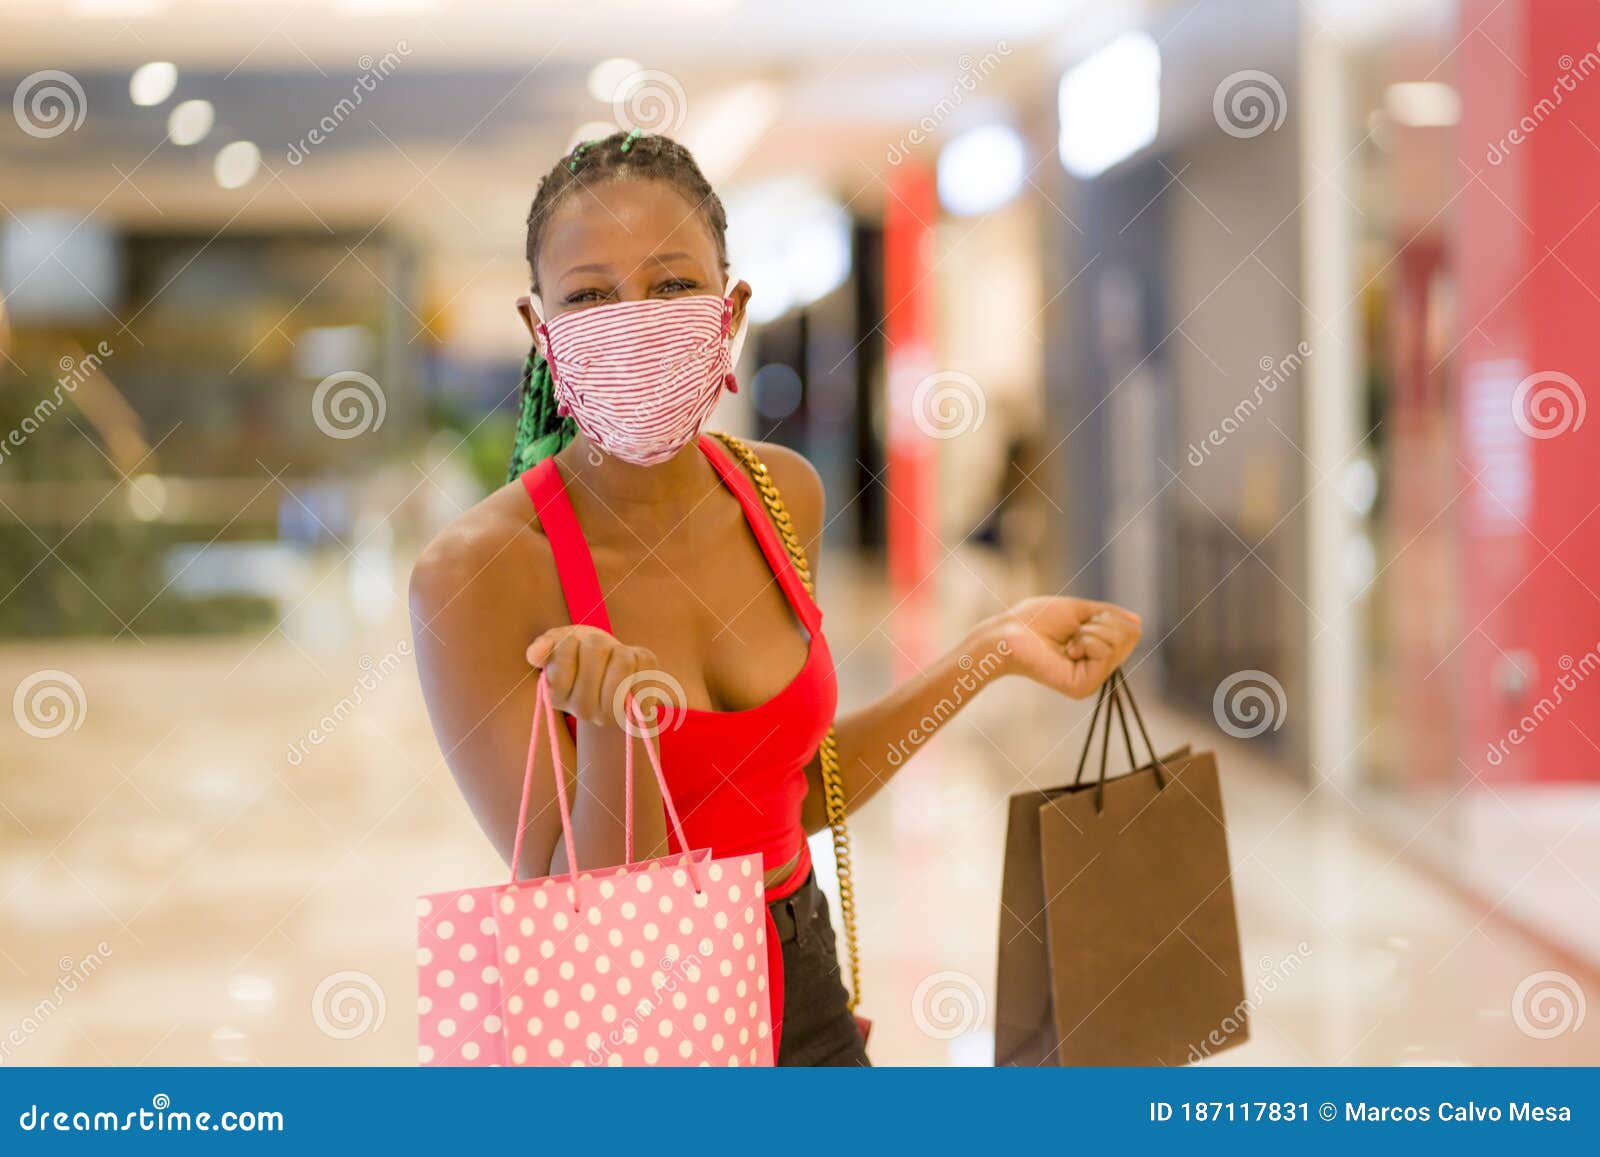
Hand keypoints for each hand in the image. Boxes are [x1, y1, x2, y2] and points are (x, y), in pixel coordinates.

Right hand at [526, 625, 659, 725]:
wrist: (616, 674)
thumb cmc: (583, 655)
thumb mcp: (559, 644)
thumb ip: (545, 646)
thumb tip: (536, 653)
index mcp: (557, 696)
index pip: (564, 651)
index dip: (572, 640)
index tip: (574, 649)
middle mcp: (583, 711)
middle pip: (596, 650)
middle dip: (598, 642)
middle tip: (600, 653)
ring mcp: (614, 713)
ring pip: (623, 660)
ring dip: (621, 649)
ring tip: (616, 659)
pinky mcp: (642, 706)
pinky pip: (647, 666)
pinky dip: (643, 657)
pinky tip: (635, 668)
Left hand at [989, 596, 1141, 699]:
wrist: (1009, 632)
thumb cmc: (1036, 620)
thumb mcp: (1079, 610)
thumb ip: (1108, 615)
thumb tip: (1138, 622)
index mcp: (1098, 653)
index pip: (1131, 630)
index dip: (1108, 616)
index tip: (1081, 622)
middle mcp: (1098, 670)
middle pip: (1130, 636)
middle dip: (1101, 623)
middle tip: (1073, 633)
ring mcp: (1093, 681)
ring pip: (1119, 642)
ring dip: (1090, 632)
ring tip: (1066, 642)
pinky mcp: (1084, 687)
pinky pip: (1104, 652)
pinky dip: (1086, 641)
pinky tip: (1066, 651)